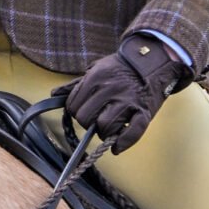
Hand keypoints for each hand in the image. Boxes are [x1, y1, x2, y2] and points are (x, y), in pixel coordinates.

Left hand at [65, 35, 188, 153]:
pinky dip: (123, 143)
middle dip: (88, 122)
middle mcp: (111, 89)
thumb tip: (54, 95)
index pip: (73, 105)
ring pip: (105, 127)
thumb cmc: (122, 68)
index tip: (84, 110)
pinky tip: (116, 147)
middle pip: (86, 118)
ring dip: (104, 131)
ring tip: (108, 126)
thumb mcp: (96, 69)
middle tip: (96, 118)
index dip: (76, 111)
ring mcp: (128, 101)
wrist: (153, 61)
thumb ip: (76, 84)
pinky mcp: (144, 112)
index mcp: (96, 78)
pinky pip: (132, 133)